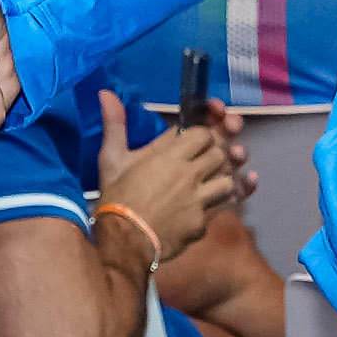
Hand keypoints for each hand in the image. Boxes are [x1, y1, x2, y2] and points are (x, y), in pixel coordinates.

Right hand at [93, 89, 234, 261]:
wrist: (122, 243)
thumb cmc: (115, 199)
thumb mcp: (111, 160)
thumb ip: (115, 125)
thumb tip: (105, 92)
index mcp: (169, 155)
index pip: (203, 133)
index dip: (203, 135)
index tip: (195, 142)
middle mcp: (189, 174)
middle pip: (220, 154)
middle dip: (216, 154)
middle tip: (205, 160)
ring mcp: (199, 199)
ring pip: (228, 179)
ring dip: (223, 177)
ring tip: (212, 179)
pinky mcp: (203, 222)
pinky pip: (225, 205)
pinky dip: (230, 198)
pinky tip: (231, 194)